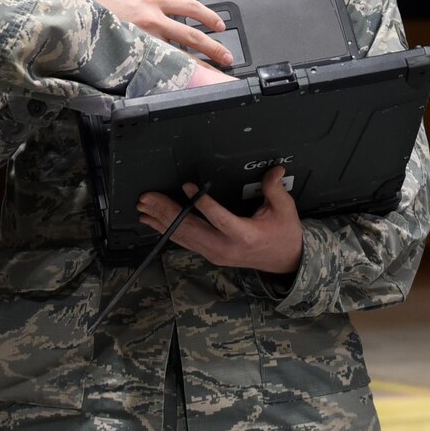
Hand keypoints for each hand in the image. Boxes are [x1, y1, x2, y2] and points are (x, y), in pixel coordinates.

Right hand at [91, 0, 232, 67]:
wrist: (78, 19)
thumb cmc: (105, 7)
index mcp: (153, 0)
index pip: (190, 7)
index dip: (210, 16)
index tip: (221, 27)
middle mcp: (152, 18)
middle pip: (191, 35)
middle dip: (212, 48)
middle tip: (226, 57)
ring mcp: (144, 39)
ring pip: (178, 54)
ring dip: (197, 66)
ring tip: (212, 75)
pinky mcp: (134, 55)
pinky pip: (158, 66)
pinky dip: (172, 75)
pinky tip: (184, 83)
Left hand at [136, 166, 302, 274]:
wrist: (285, 261)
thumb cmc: (284, 234)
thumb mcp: (285, 209)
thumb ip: (274, 188)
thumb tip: (274, 169)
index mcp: (244, 235)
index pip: (218, 218)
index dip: (201, 202)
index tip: (188, 186)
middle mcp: (225, 247)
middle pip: (191, 228)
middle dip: (167, 212)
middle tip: (148, 198)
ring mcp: (215, 254)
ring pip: (183, 237)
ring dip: (162, 221)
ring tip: (144, 208)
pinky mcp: (211, 255)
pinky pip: (185, 242)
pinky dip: (168, 231)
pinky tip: (154, 222)